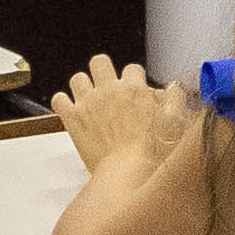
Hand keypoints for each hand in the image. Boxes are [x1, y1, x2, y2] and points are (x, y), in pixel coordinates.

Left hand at [51, 56, 199, 172]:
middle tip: (107, 85)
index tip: (133, 90)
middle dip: (103, 71)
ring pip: (78, 78)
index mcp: (134, 89)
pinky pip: (59, 99)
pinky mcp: (73, 118)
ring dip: (83, 86)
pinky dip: (64, 103)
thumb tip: (175, 87)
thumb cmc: (151, 154)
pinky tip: (72, 110)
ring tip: (88, 98)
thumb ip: (175, 99)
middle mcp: (109, 90)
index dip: (133, 79)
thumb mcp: (174, 121)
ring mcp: (88, 103)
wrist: (128, 173)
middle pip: (100, 62)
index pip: (132, 68)